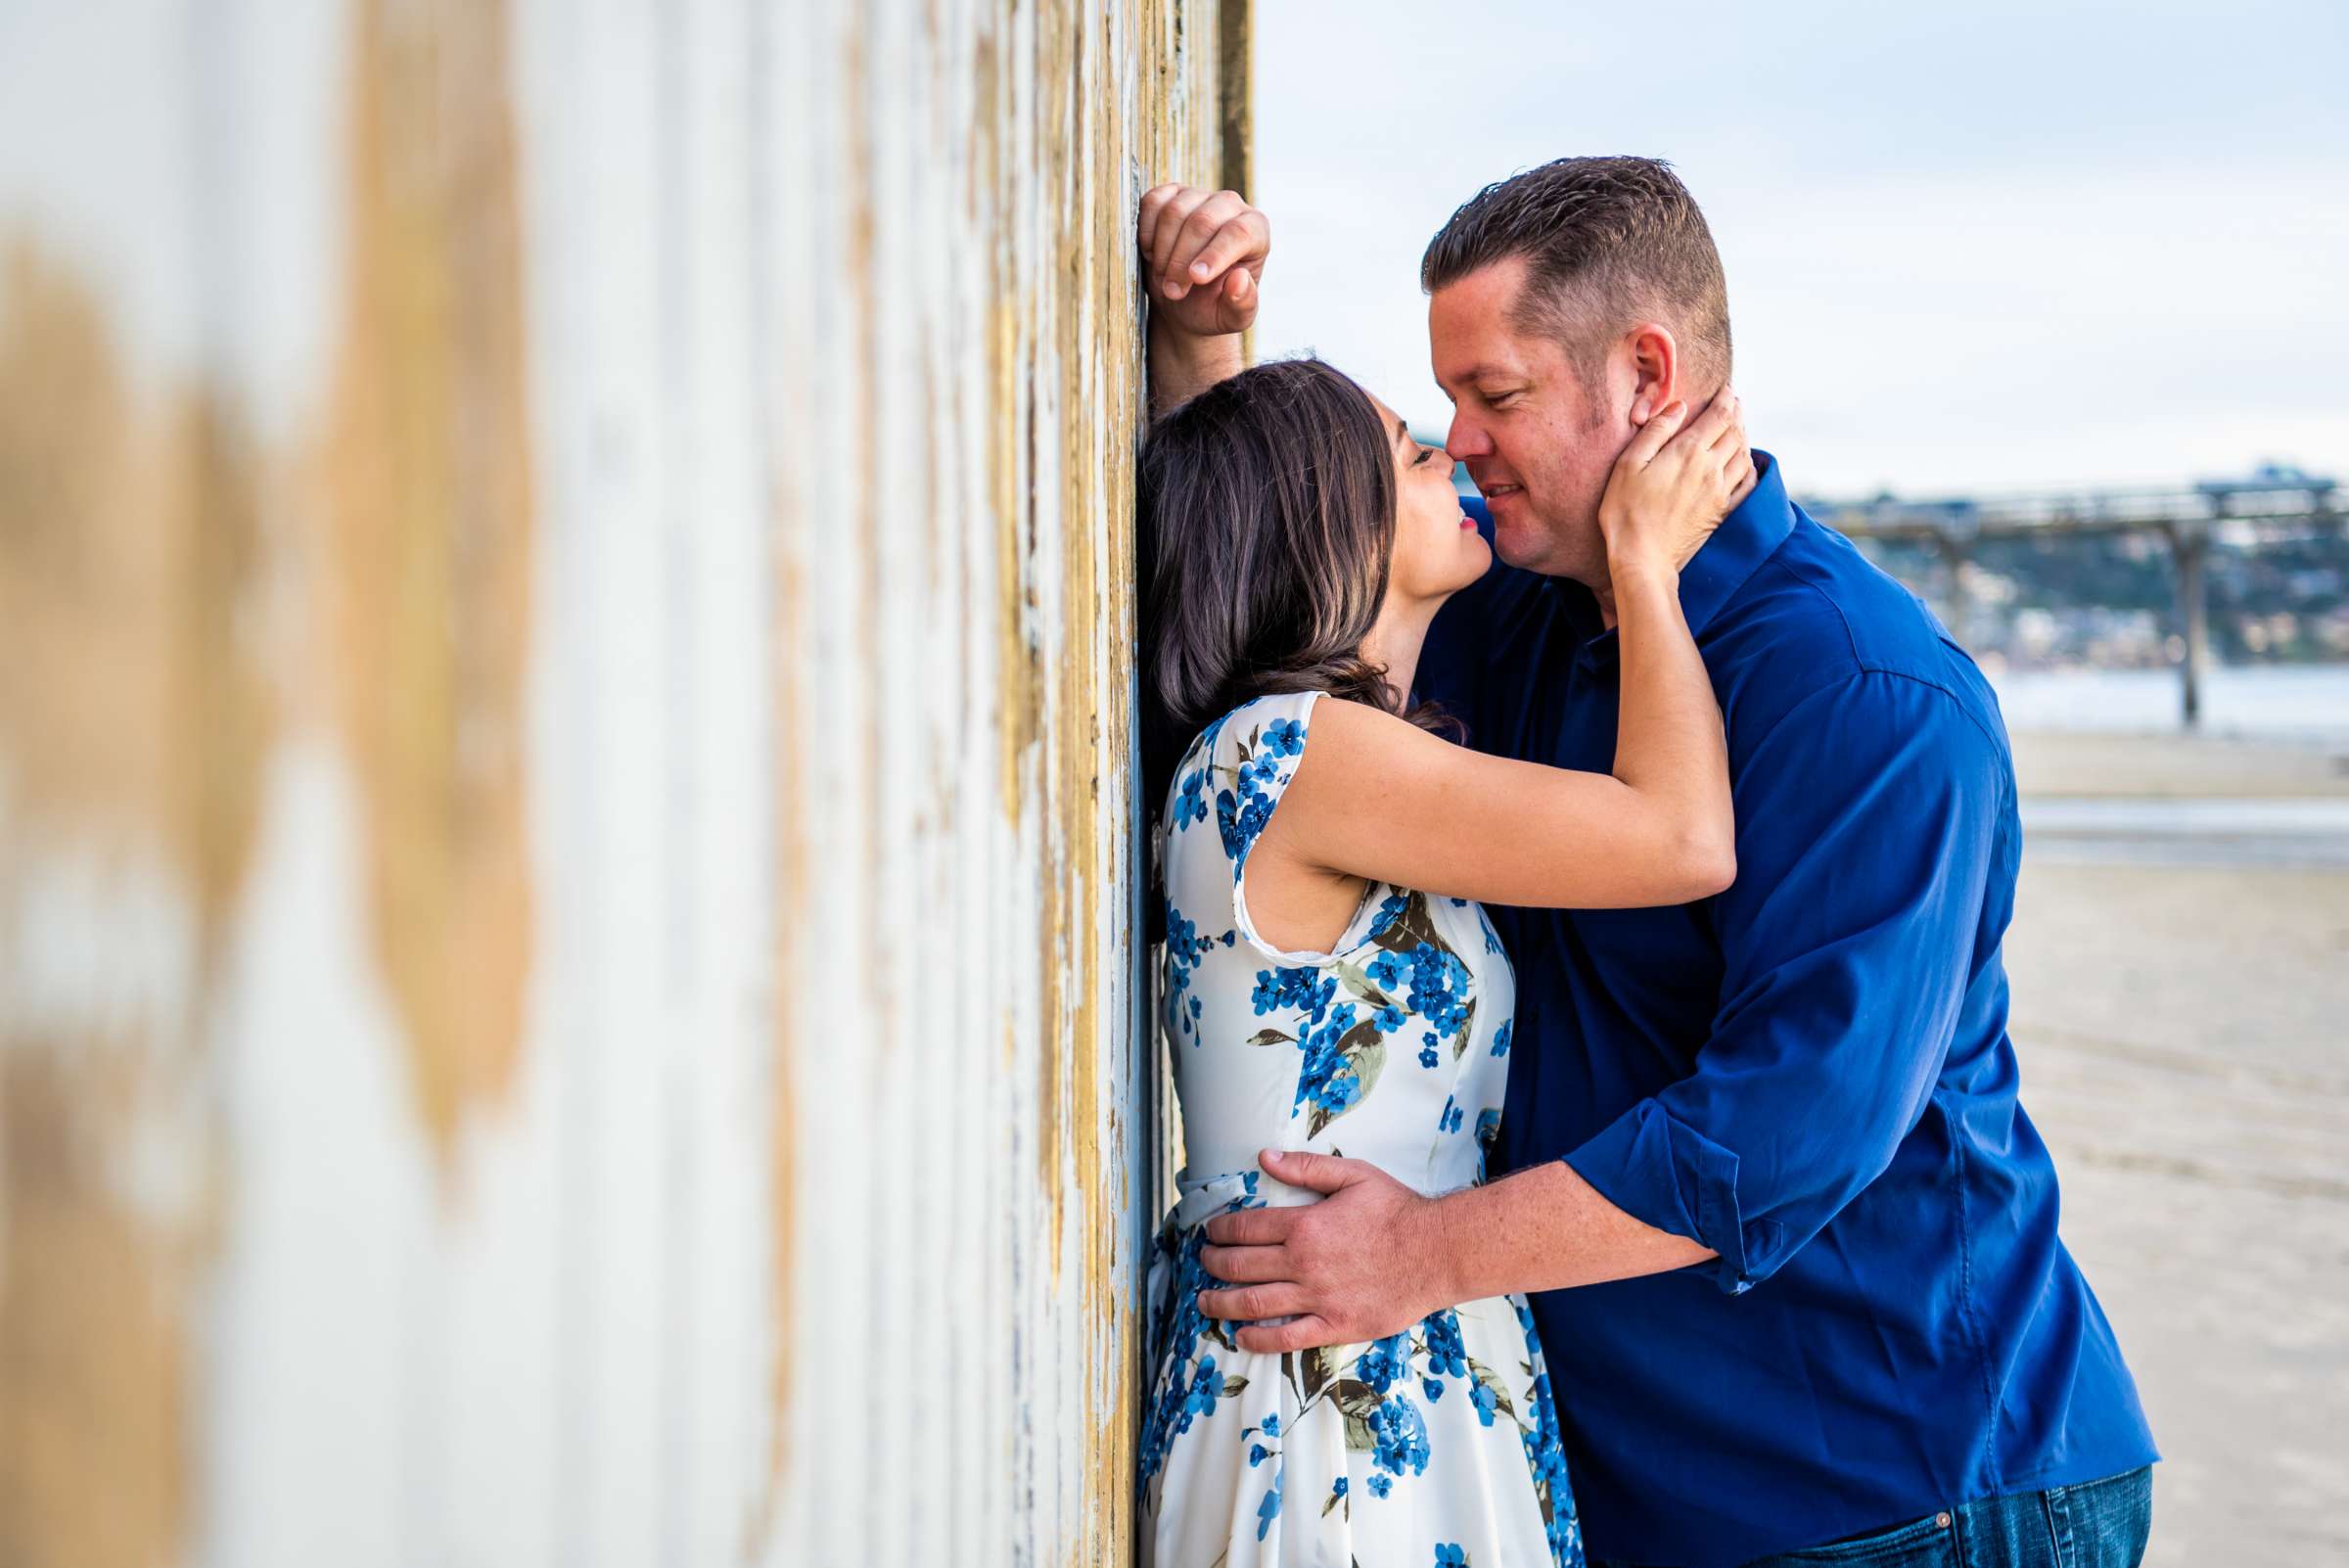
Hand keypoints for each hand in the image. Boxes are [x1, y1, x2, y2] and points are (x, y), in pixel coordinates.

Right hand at [1138, 183, 1267, 337]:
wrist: (1183, 301)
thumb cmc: (1212, 308)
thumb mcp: (1231, 319)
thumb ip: (1242, 304)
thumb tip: (1239, 279)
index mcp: (1256, 231)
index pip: (1239, 232)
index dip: (1215, 255)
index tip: (1195, 279)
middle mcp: (1231, 206)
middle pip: (1203, 221)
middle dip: (1182, 260)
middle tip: (1173, 291)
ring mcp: (1199, 196)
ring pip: (1175, 211)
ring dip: (1163, 250)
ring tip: (1165, 277)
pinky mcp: (1171, 195)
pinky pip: (1152, 203)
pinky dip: (1146, 232)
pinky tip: (1153, 253)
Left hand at [1195, 1149, 1453, 1352]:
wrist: (1437, 1252)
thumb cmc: (1397, 1211)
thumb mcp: (1353, 1175)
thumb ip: (1306, 1166)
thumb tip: (1265, 1158)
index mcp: (1305, 1225)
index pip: (1245, 1229)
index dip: (1219, 1231)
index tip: (1210, 1233)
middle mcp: (1304, 1263)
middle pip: (1241, 1266)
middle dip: (1213, 1264)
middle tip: (1203, 1263)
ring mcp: (1318, 1298)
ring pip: (1254, 1304)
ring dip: (1221, 1303)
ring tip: (1205, 1301)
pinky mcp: (1335, 1325)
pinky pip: (1287, 1339)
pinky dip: (1258, 1339)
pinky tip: (1241, 1336)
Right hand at [1597, 388, 1754, 578]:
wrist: (1643, 558)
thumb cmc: (1626, 511)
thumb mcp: (1629, 464)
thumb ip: (1656, 431)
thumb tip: (1679, 407)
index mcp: (1689, 452)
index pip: (1719, 415)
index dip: (1726, 398)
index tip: (1726, 389)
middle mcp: (1711, 468)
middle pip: (1736, 431)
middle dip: (1736, 413)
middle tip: (1733, 402)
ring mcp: (1720, 491)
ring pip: (1743, 453)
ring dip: (1744, 435)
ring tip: (1737, 426)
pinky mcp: (1722, 511)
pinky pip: (1746, 481)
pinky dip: (1749, 465)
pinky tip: (1744, 462)